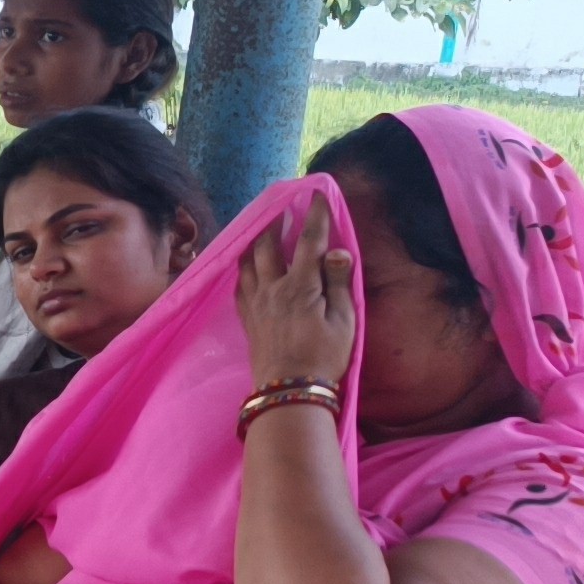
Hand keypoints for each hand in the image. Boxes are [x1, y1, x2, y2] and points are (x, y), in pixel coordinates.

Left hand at [236, 192, 356, 390]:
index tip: (317, 193)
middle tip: (283, 207)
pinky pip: (239, 283)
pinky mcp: (247, 317)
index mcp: (300, 285)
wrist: (290, 390)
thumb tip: (337, 250)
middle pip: (267, 245)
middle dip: (276, 222)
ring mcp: (255, 302)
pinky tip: (246, 264)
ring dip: (255, 240)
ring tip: (262, 228)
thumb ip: (339, 282)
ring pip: (248, 261)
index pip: (308, 241)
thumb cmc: (325, 356)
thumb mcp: (344, 320)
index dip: (314, 215)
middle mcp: (272, 288)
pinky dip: (243, 266)